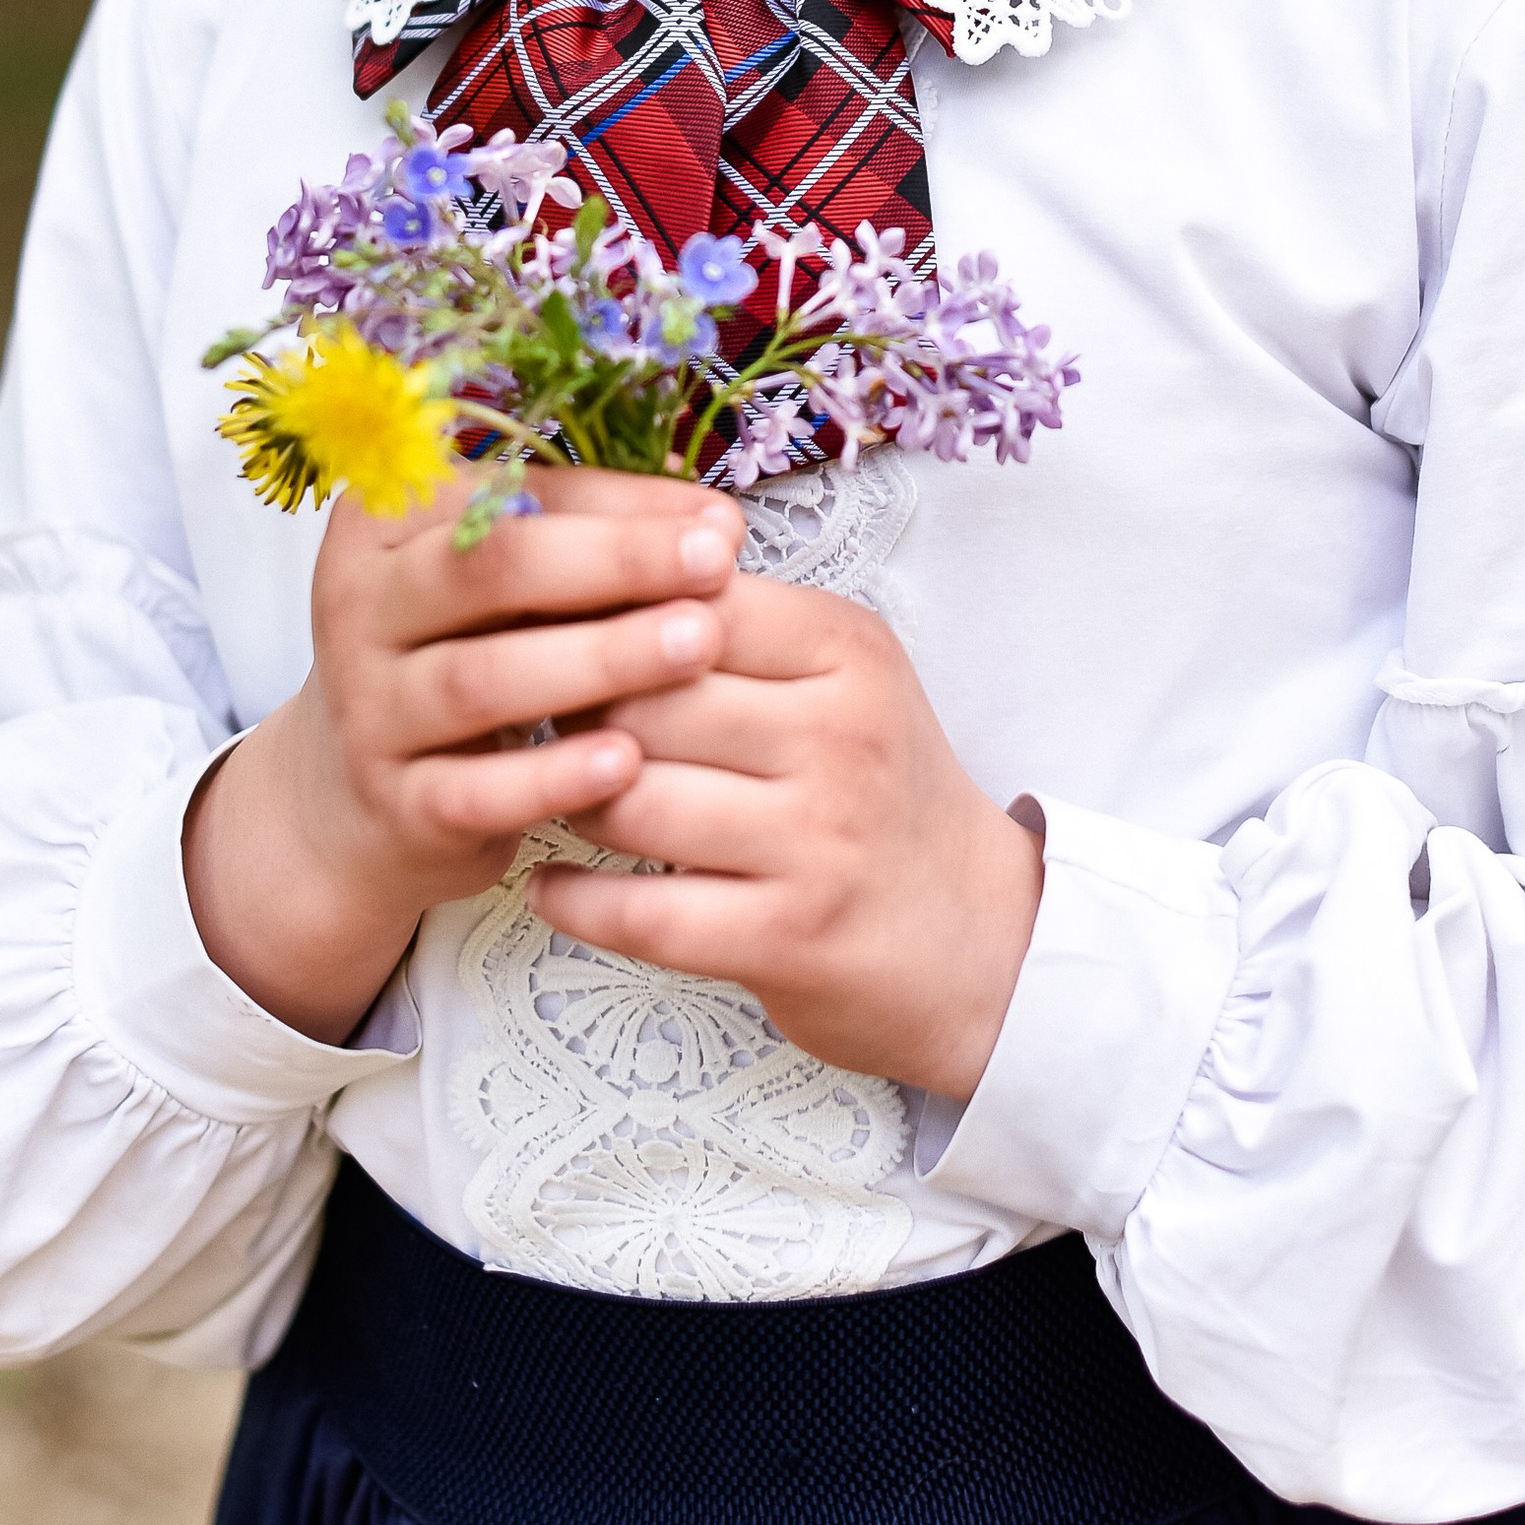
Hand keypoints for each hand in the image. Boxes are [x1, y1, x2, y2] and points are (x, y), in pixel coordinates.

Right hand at [183, 467, 740, 1041]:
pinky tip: (625, 762)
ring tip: (696, 646)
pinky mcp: (393, 802)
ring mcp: (368, 708)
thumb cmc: (461, 656)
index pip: (506, 490)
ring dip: (597, 660)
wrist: (365, 798)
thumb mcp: (507, 585)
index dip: (617, 504)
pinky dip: (551, 777)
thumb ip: (597, 539)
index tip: (719, 523)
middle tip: (714, 566)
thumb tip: (716, 525)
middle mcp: (358, 603)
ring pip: (480, 678)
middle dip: (611, 561)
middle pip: (484, 569)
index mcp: (385, 520)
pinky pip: (474, 789)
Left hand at [534, 573, 1043, 1102]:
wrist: (978, 938)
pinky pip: (637, 912)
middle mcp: (840, 735)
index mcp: (847, 650)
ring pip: (627, 803)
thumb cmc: (877, 792)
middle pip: (643, 700)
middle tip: (547, 727)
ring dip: (567, 804)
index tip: (557, 638)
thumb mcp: (839, 679)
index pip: (685, 601)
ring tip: (560, 798)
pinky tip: (554, 885)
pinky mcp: (789, 936)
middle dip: (574, 715)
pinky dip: (572, 899)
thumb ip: (733, 628)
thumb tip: (583, 586)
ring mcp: (817, 841)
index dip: (603, 620)